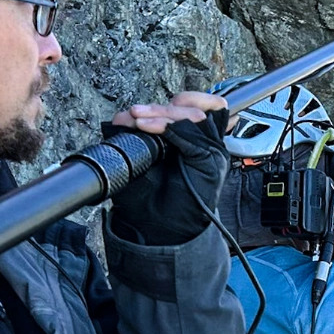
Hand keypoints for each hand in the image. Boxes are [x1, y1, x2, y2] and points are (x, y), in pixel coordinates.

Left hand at [104, 92, 230, 245]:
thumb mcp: (136, 162)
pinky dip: (172, 128)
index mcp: (188, 141)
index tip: (134, 112)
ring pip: (195, 116)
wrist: (158, 229)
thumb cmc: (150, 201)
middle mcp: (203, 144)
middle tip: (134, 115)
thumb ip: (132, 137)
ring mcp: (210, 152)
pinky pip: (195, 136)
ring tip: (139, 121)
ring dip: (164, 114)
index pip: (190, 106)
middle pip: (193, 108)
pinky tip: (150, 129)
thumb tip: (123, 116)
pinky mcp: (211, 163)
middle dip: (160, 108)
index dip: (164, 104)